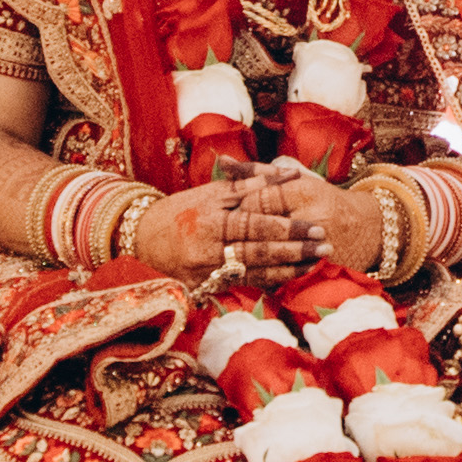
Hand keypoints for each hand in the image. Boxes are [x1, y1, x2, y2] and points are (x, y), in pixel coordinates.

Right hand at [127, 172, 311, 282]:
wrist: (137, 242)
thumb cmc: (178, 212)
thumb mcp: (209, 192)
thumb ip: (248, 183)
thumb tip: (286, 173)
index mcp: (211, 220)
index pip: (256, 225)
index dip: (286, 227)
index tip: (314, 227)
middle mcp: (210, 249)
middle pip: (259, 251)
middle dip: (295, 250)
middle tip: (325, 245)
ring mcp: (207, 272)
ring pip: (255, 272)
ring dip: (289, 268)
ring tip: (317, 262)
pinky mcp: (206, 288)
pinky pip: (243, 286)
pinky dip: (269, 281)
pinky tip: (291, 276)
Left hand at [225, 160, 387, 277]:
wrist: (367, 230)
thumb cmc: (324, 199)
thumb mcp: (296, 180)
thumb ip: (257, 173)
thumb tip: (223, 162)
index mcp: (306, 192)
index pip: (259, 200)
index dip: (240, 206)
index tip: (232, 211)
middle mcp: (313, 220)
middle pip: (261, 228)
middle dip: (240, 232)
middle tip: (228, 234)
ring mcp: (318, 249)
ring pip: (270, 256)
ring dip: (250, 255)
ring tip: (239, 251)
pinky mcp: (319, 270)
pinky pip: (283, 276)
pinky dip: (265, 274)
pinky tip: (255, 270)